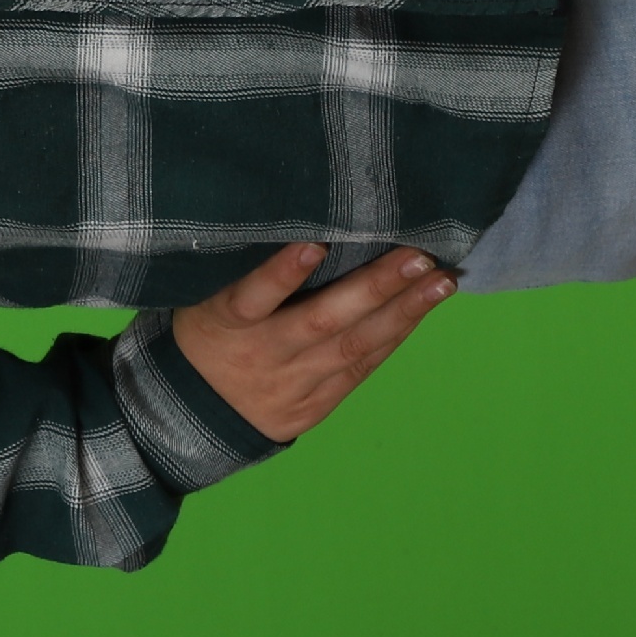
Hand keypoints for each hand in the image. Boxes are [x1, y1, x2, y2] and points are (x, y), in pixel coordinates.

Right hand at [169, 243, 454, 443]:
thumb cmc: (209, 332)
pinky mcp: (312, 407)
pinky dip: (392, 338)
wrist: (193, 413)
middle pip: (321, 321)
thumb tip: (308, 224)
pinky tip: (420, 312)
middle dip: (375, 288)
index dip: (281, 274)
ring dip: (402, 313)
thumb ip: (245, 272)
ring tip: (442, 283)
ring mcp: (290, 385)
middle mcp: (262, 355)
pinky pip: (358, 371)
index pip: (251, 298)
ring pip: (352, 348)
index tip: (315, 243)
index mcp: (224, 323)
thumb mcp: (205, 297)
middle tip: (419, 257)